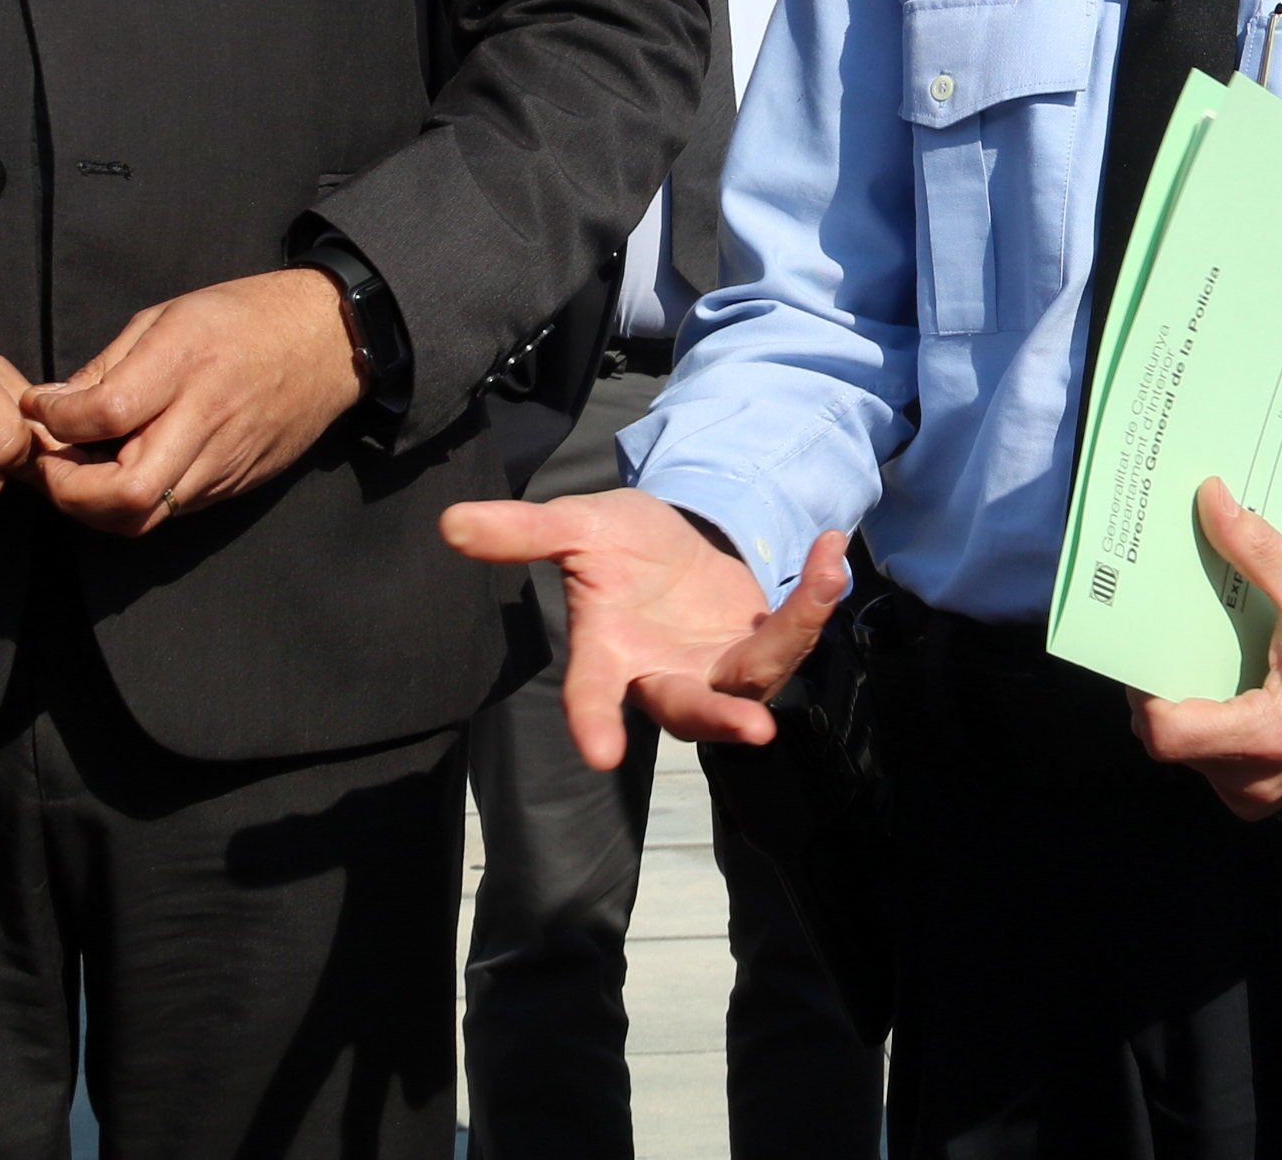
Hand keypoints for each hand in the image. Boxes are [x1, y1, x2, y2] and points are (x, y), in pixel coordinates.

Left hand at [25, 271, 363, 536]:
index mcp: (186, 363)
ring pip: (144, 517)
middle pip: (126, 493)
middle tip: (48, 465)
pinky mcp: (235, 484)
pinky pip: (171, 509)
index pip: (106, 414)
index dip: (54, 420)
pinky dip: (133, 502)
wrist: (327, 342)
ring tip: (77, 474)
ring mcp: (224, 461)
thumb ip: (108, 366)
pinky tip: (120, 473)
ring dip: (95, 505)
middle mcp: (207, 419)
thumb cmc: (242, 317)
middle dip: (68, 491)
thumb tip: (53, 406)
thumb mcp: (167, 316)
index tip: (37, 407)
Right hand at [441, 488, 849, 769]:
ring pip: (757, 676)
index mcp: (609, 654)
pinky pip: (794, 635)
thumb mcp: (575, 526)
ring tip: (827, 577)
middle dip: (723, 720)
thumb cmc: (617, 545)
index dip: (592, 723)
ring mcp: (716, 670)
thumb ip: (523, 533)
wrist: (674, 537)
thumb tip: (451, 525)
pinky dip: (816, 596)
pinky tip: (830, 552)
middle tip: (754, 728)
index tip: (599, 756)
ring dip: (796, 631)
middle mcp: (663, 676)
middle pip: (692, 711)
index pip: (593, 695)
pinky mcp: (759, 651)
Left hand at [1130, 480, 1281, 821]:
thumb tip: (1209, 497)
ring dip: (1182, 709)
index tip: (1144, 646)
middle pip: (1170, 743)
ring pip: (1188, 756)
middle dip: (1159, 690)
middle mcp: (1261, 779)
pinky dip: (1207, 726)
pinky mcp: (1269, 792)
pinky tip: (1218, 684)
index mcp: (1271, 734)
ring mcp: (1264, 794)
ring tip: (1189, 657)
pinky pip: (1213, 763)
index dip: (1141, 690)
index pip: (1167, 734)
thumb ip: (1255, 546)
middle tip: (1161, 640)